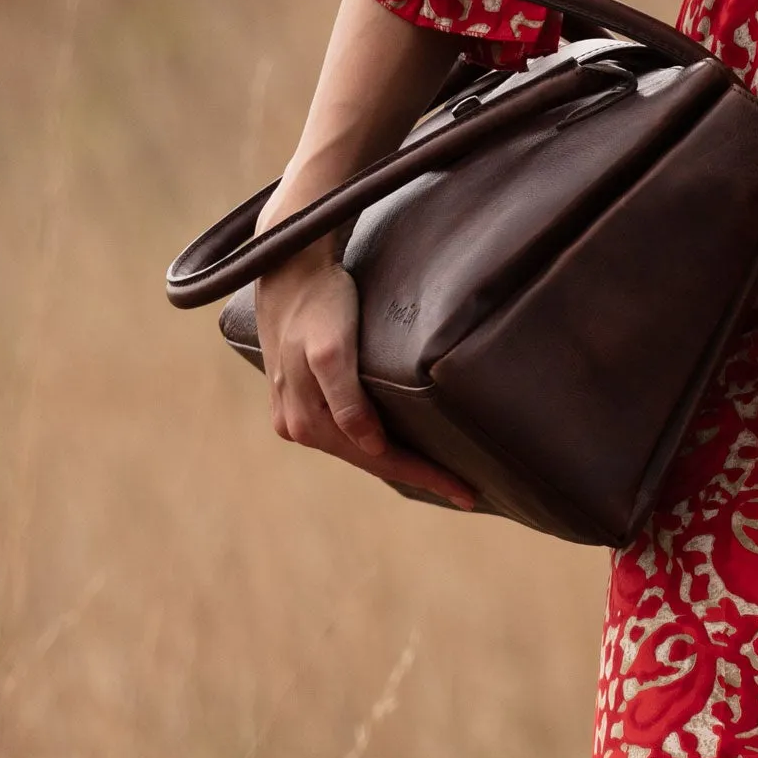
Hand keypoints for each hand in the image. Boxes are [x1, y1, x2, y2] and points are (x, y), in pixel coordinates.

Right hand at [254, 233, 476, 509]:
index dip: (425, 476)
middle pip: (370, 459)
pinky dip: (376, 443)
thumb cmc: (320, 304)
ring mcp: (295, 413)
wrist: (289, 266)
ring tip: (441, 474)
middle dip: (418, 475)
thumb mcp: (332, 350)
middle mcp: (297, 426)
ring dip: (398, 463)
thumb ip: (346, 400)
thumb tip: (368, 445)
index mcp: (306, 422)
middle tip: (468, 491)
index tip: (468, 492)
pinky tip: (398, 446)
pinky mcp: (300, 395)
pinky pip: (346, 431)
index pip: (379, 459)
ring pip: (358, 449)